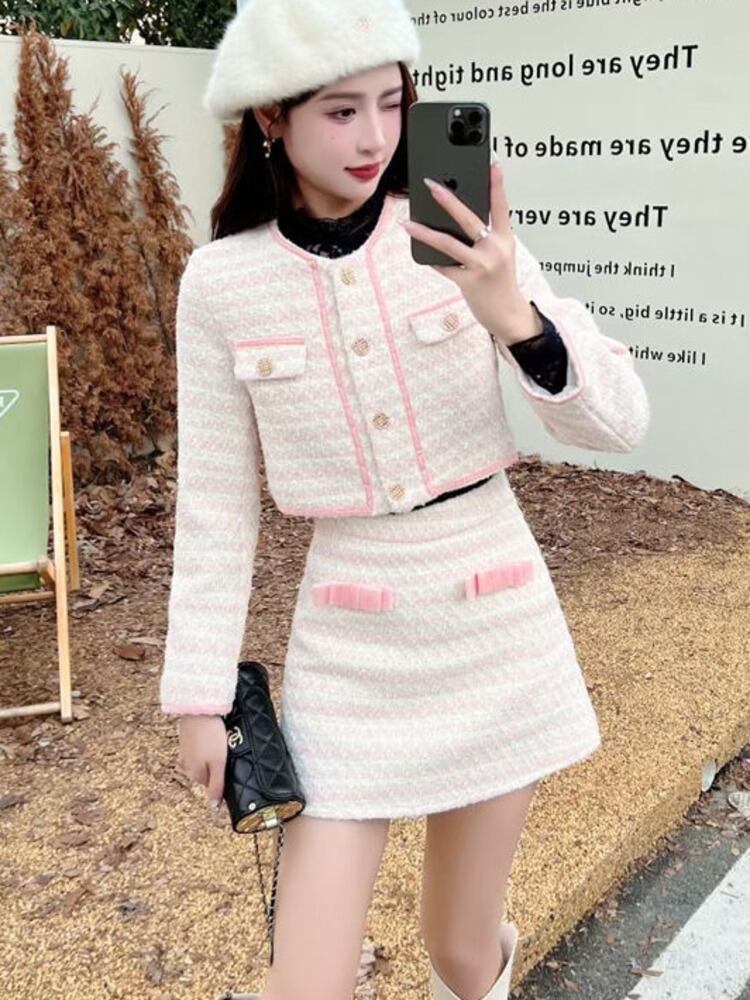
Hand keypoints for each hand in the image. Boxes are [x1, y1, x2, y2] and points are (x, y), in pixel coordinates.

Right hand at [177, 714, 226, 809]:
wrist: (198, 710)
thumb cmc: (210, 736)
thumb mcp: (218, 764)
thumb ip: (216, 786)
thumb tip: (214, 808)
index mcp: (195, 775)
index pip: (213, 784)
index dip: (223, 774)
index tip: (230, 763)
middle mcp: (187, 766)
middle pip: (209, 771)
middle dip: (218, 764)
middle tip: (227, 750)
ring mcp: (186, 752)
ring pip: (205, 758)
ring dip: (214, 752)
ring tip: (220, 740)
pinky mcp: (187, 739)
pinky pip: (201, 746)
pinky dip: (209, 742)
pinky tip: (214, 734)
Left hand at [400, 162, 541, 346]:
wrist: (508, 315)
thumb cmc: (501, 283)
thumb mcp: (500, 256)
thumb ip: (484, 239)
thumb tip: (453, 224)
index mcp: (505, 239)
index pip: (501, 207)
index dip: (497, 185)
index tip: (493, 164)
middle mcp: (495, 249)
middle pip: (469, 219)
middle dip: (448, 200)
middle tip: (431, 185)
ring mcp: (482, 265)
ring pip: (449, 244)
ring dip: (425, 232)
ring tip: (407, 224)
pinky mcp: (470, 282)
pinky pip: (445, 267)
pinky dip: (433, 260)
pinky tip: (421, 254)